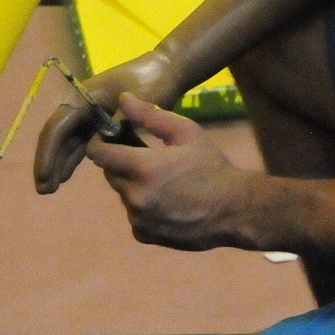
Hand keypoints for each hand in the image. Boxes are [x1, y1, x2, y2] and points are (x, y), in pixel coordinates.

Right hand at [33, 51, 181, 192]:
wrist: (166, 70)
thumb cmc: (150, 81)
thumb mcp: (136, 102)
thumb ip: (117, 125)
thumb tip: (95, 149)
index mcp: (83, 97)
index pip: (58, 128)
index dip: (48, 154)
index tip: (44, 177)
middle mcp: (81, 106)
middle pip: (58, 137)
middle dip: (49, 162)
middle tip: (44, 190)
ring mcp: (89, 114)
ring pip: (68, 142)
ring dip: (59, 163)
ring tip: (51, 188)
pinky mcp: (100, 122)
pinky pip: (82, 142)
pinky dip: (73, 158)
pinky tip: (66, 176)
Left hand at [86, 94, 245, 250]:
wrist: (234, 211)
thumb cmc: (212, 167)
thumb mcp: (186, 133)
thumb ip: (150, 116)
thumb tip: (122, 99)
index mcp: (144, 168)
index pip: (100, 154)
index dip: (100, 143)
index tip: (110, 138)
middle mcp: (135, 196)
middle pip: (110, 173)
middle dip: (121, 163)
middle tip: (144, 157)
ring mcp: (138, 219)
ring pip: (122, 194)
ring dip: (132, 185)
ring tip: (161, 181)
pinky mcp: (144, 235)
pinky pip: (133, 215)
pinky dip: (142, 207)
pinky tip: (165, 202)